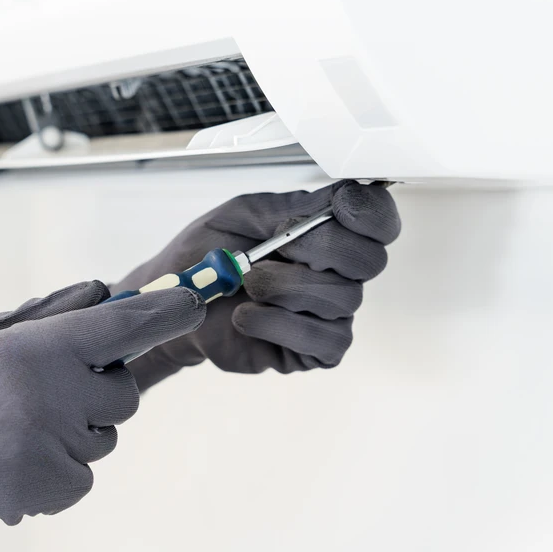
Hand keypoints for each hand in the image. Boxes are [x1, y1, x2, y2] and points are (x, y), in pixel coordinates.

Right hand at [0, 281, 205, 551]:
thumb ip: (51, 315)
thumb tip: (104, 292)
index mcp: (36, 351)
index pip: (121, 327)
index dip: (164, 312)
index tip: (191, 302)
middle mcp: (50, 400)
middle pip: (124, 395)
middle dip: (101, 389)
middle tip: (53, 386)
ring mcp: (48, 450)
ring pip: (103, 440)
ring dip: (78, 431)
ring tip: (16, 426)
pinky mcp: (42, 494)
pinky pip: (82, 477)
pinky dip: (61, 469)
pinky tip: (14, 457)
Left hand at [116, 182, 400, 389]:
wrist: (174, 300)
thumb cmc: (207, 255)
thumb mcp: (241, 214)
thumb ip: (290, 208)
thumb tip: (337, 202)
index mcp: (325, 229)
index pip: (378, 219)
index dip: (369, 213)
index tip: (339, 209)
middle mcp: (337, 270)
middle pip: (368, 259)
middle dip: (317, 249)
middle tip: (270, 250)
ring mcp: (330, 312)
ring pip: (341, 298)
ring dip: (283, 288)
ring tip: (246, 285)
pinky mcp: (316, 350)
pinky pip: (324, 339)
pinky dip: (278, 325)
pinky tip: (247, 317)